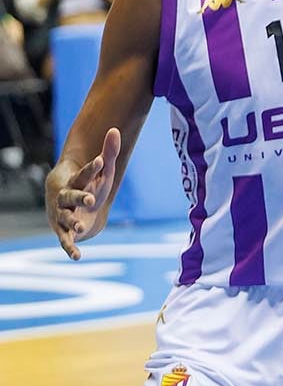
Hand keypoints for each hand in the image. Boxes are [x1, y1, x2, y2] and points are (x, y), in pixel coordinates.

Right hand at [46, 128, 120, 258]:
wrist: (74, 205)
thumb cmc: (90, 185)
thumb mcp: (103, 170)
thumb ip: (109, 151)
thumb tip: (116, 129)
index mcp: (75, 182)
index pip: (83, 173)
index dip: (92, 168)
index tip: (101, 160)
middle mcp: (65, 198)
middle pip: (70, 196)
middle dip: (80, 197)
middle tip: (92, 198)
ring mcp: (63, 215)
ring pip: (65, 218)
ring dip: (72, 222)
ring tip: (80, 227)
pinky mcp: (65, 231)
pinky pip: (65, 240)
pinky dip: (70, 247)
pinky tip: (77, 256)